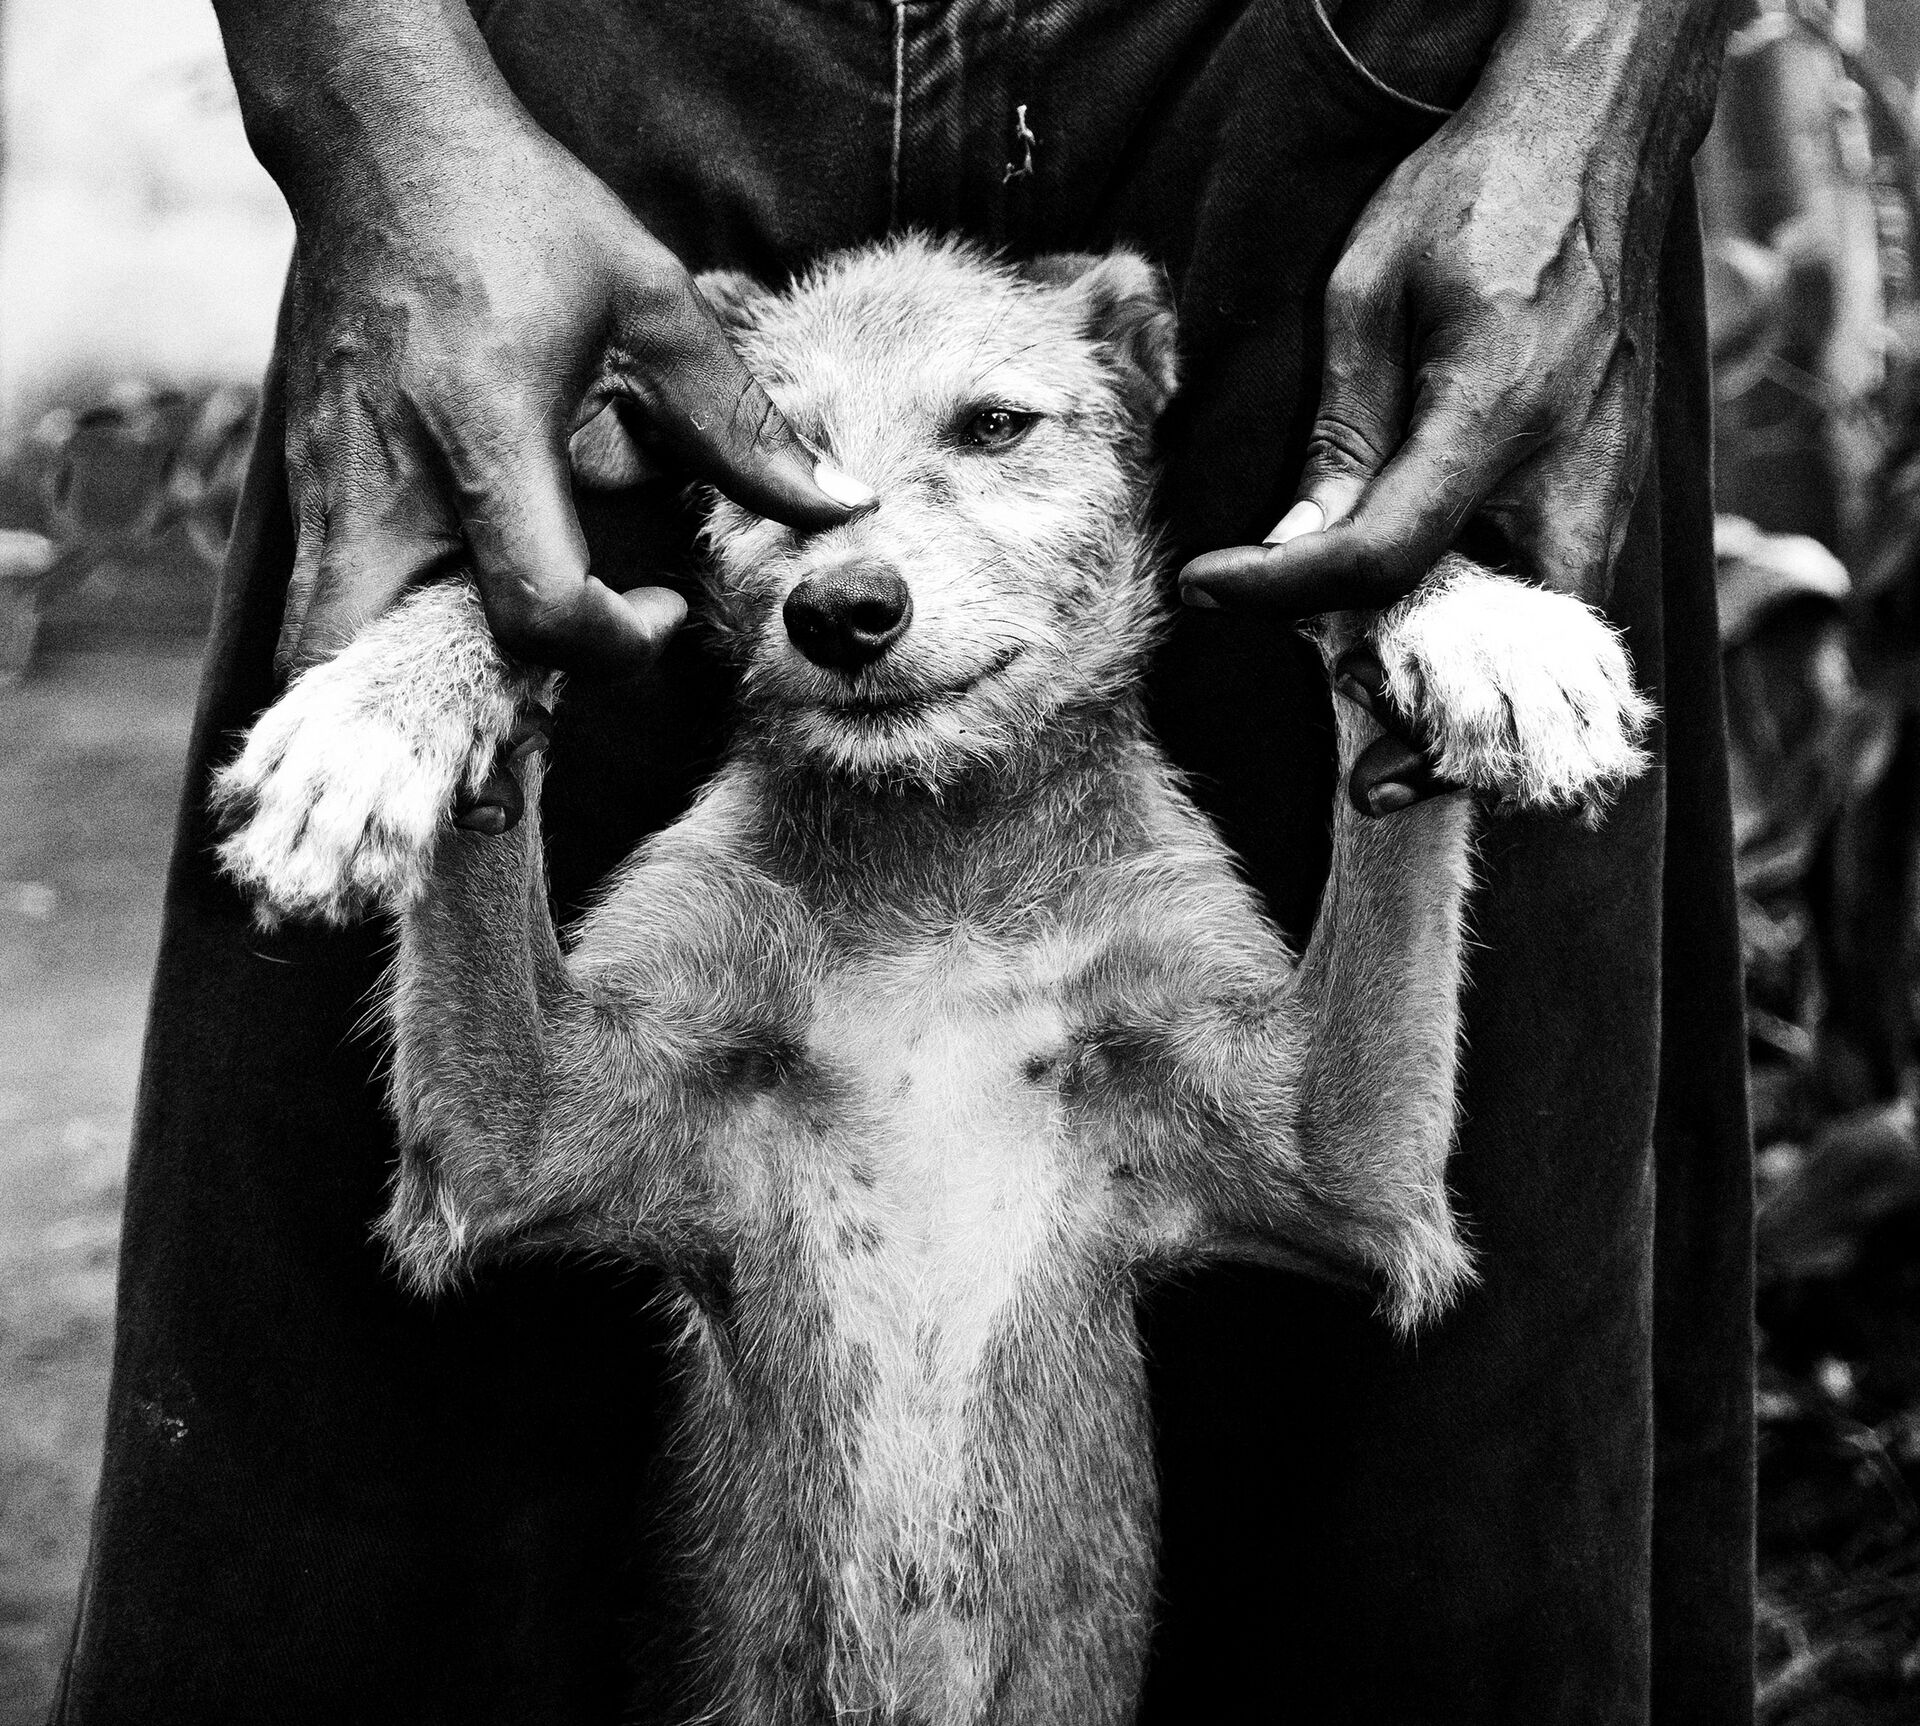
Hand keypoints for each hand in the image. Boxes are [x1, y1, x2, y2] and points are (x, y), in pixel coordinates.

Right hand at [275, 88, 871, 680]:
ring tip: (494, 681)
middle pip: (399, 668)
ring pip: (329, 655)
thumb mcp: (650, 301)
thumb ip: (743, 422)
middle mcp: (388, 481)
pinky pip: (318, 608)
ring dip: (409, 696)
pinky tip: (446, 625)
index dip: (620, 645)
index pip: (543, 609)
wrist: (377, 141)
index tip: (664, 610)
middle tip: (554, 691)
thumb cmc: (517, 213)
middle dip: (479, 715)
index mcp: (485, 435)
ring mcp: (327, 488)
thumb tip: (843, 504)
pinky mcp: (302, 482)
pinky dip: (373, 649)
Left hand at [1180, 112, 1650, 623]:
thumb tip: (1293, 545)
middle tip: (1313, 672)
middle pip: (1484, 640)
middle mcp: (1572, 472)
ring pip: (1532, 637)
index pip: (1381, 555)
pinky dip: (1487, 621)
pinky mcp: (1616, 491)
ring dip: (1446, 658)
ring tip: (1359, 637)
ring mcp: (1609, 488)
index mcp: (1496, 412)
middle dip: (1397, 678)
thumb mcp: (1369, 295)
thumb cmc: (1471, 199)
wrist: (1593, 144)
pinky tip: (1420, 597)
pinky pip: (1553, 594)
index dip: (1281, 588)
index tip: (1203, 585)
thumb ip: (1341, 434)